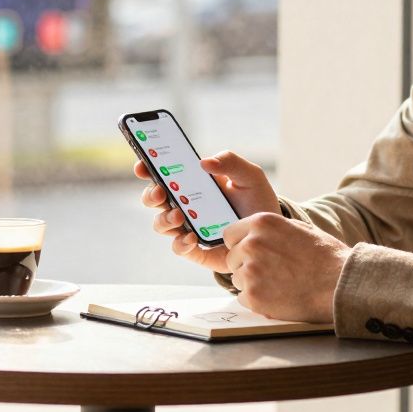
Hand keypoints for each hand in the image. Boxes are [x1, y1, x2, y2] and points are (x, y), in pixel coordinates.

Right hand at [134, 150, 281, 274]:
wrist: (270, 235)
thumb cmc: (257, 202)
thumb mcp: (250, 176)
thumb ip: (231, 162)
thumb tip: (204, 162)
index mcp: (193, 183)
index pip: (164, 173)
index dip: (148, 168)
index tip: (142, 165)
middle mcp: (185, 205)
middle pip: (154, 199)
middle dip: (151, 195)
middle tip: (161, 193)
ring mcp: (188, 227)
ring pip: (161, 224)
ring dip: (164, 219)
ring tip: (179, 216)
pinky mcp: (196, 249)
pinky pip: (178, 247)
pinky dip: (181, 243)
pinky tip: (192, 237)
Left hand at [222, 212, 350, 322]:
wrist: (339, 284)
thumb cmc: (325, 256)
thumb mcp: (298, 228)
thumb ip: (271, 229)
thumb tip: (253, 234)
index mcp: (262, 223)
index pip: (230, 235)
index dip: (240, 245)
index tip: (252, 254)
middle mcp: (251, 244)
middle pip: (232, 258)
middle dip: (246, 265)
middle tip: (271, 272)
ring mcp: (251, 271)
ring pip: (237, 279)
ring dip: (252, 283)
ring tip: (279, 284)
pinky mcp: (253, 296)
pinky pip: (243, 298)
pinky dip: (257, 300)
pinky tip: (278, 296)